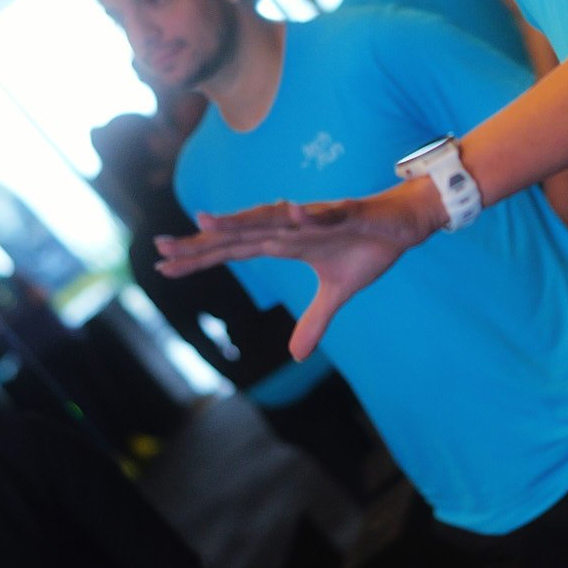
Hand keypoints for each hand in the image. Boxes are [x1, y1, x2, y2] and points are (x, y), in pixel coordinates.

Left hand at [156, 180, 443, 356]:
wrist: (405, 221)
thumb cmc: (367, 247)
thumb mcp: (338, 293)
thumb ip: (314, 321)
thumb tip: (295, 356)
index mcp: (285, 243)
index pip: (234, 250)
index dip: (200, 257)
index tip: (163, 265)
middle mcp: (292, 227)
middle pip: (240, 234)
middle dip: (202, 241)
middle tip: (162, 247)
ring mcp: (317, 218)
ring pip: (272, 219)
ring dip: (241, 220)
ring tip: (207, 222)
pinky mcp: (347, 213)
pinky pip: (326, 214)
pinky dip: (309, 214)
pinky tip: (291, 212)